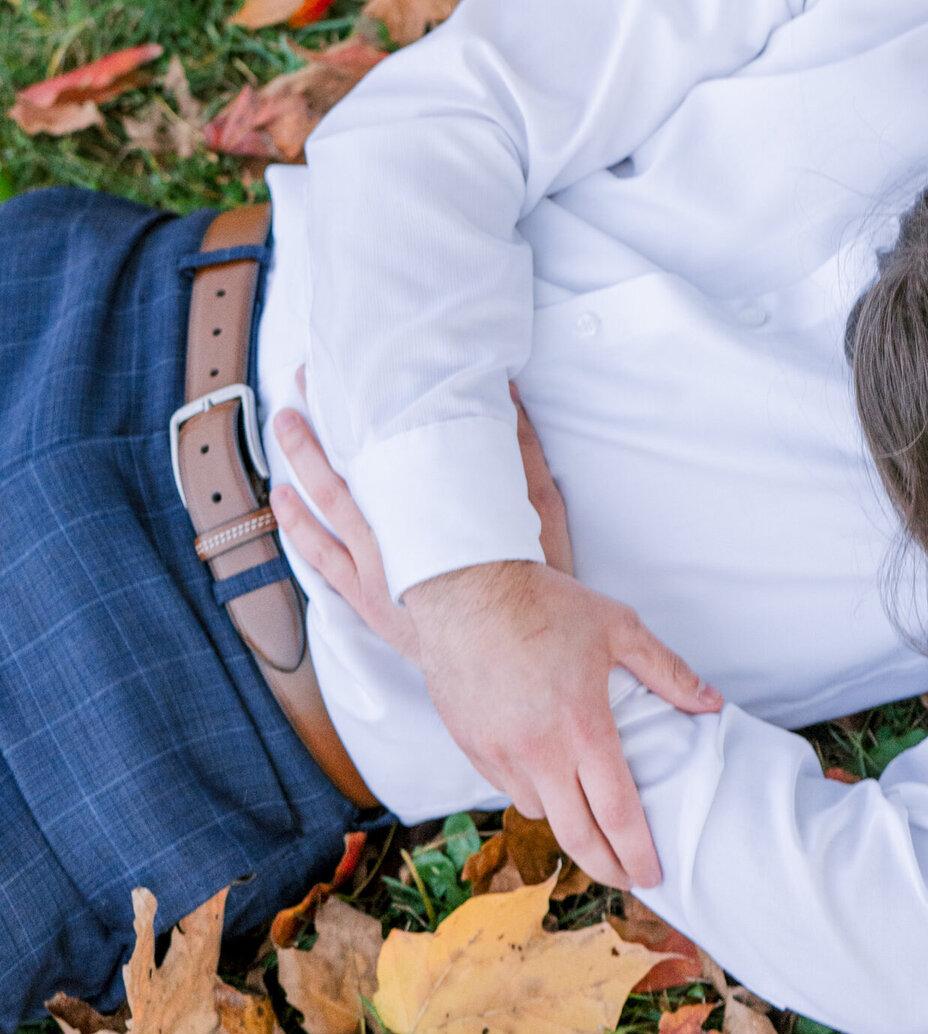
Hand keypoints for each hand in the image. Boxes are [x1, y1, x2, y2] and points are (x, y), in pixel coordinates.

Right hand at [270, 395, 722, 891]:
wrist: (464, 589)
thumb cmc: (546, 604)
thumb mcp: (619, 628)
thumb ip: (668, 672)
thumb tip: (711, 703)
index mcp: (584, 729)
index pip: (618, 813)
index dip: (637, 851)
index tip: (654, 874)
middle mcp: (540, 754)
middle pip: (577, 836)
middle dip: (606, 867)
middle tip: (628, 880)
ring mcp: (501, 754)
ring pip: (540, 813)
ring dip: (568, 826)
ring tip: (591, 826)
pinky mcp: (472, 747)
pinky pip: (507, 789)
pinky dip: (533, 794)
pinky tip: (548, 783)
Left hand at [272, 382, 578, 662]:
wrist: (512, 660)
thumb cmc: (531, 588)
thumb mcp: (537, 512)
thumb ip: (522, 454)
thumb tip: (508, 396)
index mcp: (434, 512)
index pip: (396, 446)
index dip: (375, 408)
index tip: (360, 373)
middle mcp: (394, 541)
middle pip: (347, 468)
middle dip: (325, 422)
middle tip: (307, 378)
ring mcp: (373, 575)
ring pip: (323, 508)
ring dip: (302, 461)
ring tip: (286, 423)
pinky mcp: (367, 601)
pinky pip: (319, 559)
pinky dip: (298, 528)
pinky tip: (283, 502)